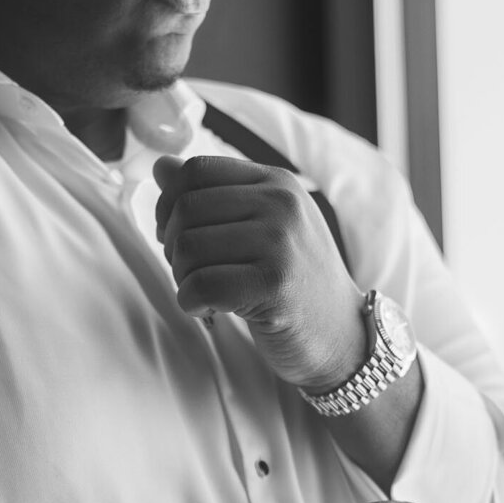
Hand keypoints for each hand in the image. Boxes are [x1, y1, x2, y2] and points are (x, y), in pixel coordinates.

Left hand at [153, 153, 366, 389]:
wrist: (342, 336)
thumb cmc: (294, 283)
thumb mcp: (262, 226)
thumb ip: (215, 195)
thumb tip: (162, 166)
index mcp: (277, 182)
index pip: (197, 169)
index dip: (169, 203)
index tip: (175, 235)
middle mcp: (282, 204)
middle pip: (186, 209)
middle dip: (172, 247)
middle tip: (191, 273)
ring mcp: (281, 243)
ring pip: (188, 247)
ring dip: (182, 278)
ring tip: (205, 293)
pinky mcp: (275, 286)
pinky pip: (201, 286)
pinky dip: (191, 303)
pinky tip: (209, 311)